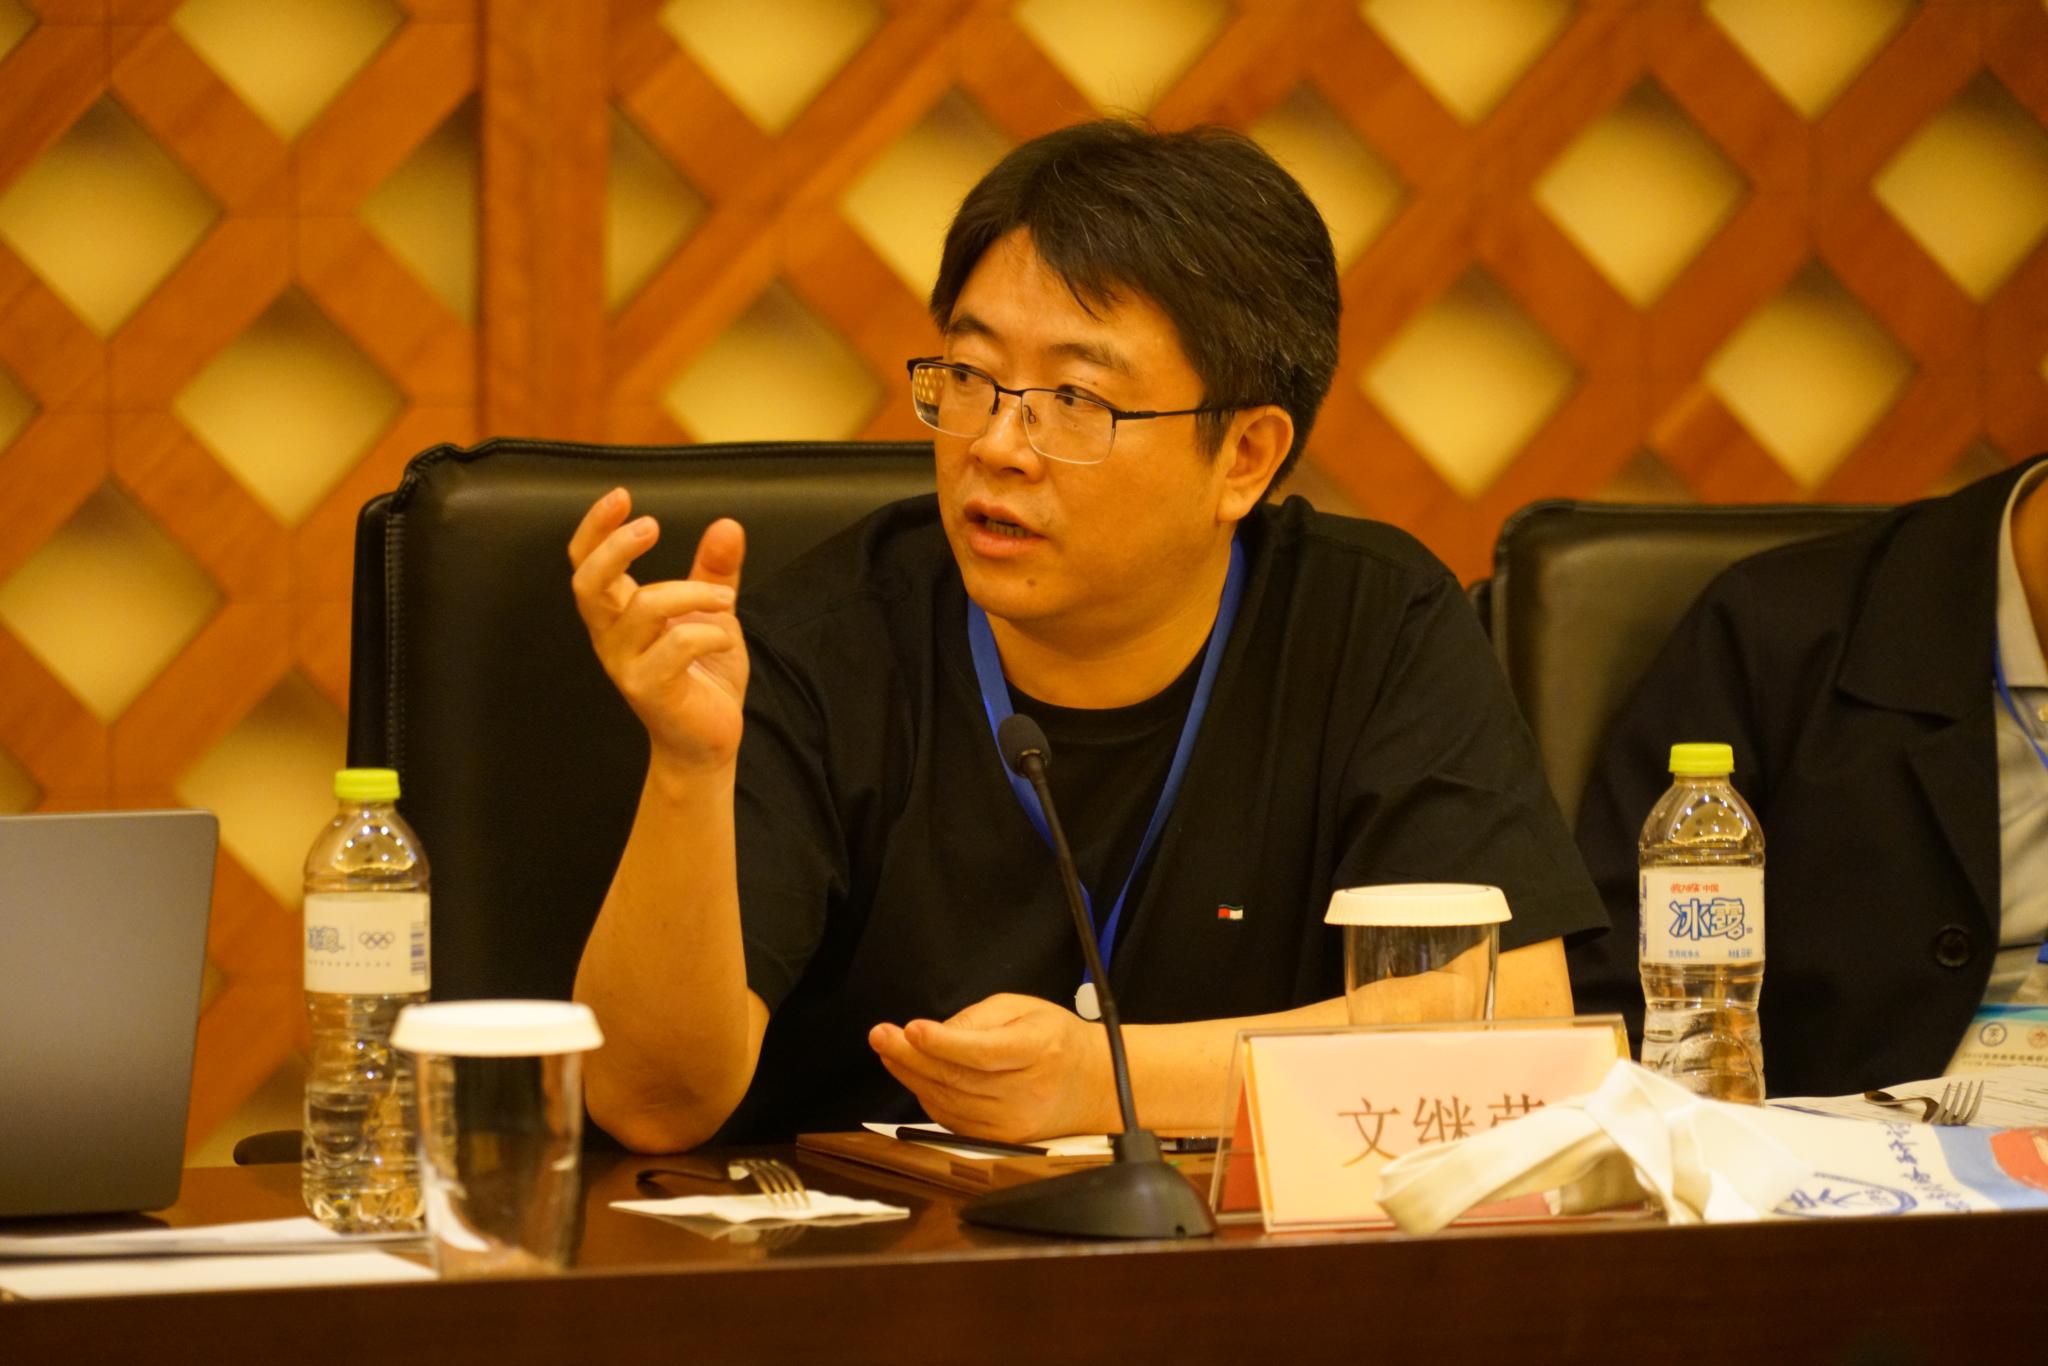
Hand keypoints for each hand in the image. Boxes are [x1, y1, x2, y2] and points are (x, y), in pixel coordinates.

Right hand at [569, 488, 747, 771]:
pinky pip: (676, 646)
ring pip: (643, 608)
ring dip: (691, 592)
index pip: (586, 563)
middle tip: (651, 525)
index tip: (622, 495)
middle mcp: (612, 638)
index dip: (596, 528)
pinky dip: (709, 631)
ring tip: (724, 598)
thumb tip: (727, 524)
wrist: (709, 739)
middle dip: (615, 547)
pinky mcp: (650, 690)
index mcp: (618, 614)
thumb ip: (713, 572)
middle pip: (588, 583)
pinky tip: (725, 637)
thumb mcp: (711, 613)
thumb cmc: (703, 676)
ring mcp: (626, 665)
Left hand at [868, 993, 1111, 1142]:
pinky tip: (913, 1076)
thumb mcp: (1024, 1008)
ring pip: (950, 1101)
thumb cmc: (1054, 1038)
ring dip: (912, 1076)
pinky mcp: (1001, 1139)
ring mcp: (1013, 1121)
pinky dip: (927, 1097)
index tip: (911, 1029)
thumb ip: (980, 1019)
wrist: (1092, 1085)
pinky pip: (952, 1120)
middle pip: (959, 1078)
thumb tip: (935, 1034)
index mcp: (1038, 1050)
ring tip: (888, 1050)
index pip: (985, 1052)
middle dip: (912, 1057)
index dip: (945, 1043)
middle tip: (881, 1035)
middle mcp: (1026, 1090)